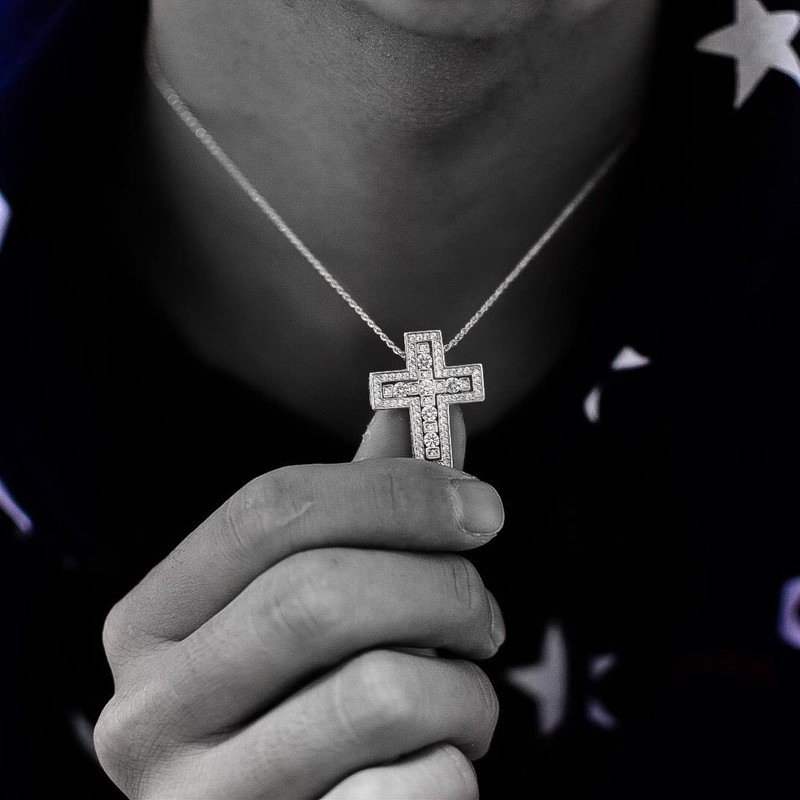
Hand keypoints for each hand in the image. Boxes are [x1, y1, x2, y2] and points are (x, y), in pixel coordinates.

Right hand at [94, 407, 504, 798]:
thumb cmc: (304, 703)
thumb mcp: (311, 603)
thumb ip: (356, 512)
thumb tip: (410, 412)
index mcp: (149, 621)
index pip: (270, 508)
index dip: (392, 490)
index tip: (481, 505)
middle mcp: (146, 711)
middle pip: (321, 592)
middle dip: (442, 589)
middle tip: (484, 617)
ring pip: (379, 691)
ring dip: (463, 689)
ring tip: (460, 701)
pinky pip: (414, 789)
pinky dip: (454, 764)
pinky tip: (430, 766)